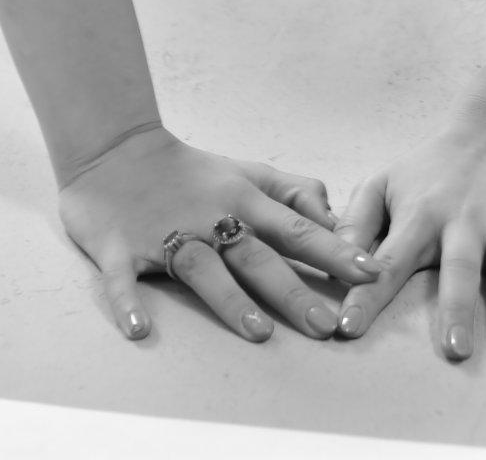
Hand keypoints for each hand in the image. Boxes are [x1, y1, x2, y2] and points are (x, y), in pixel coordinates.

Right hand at [57, 123, 387, 341]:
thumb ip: (292, 193)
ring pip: (202, 268)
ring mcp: (165, 233)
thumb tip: (337, 220)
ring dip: (229, 300)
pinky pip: (124, 279)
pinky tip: (140, 330)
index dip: (334, 251)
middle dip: (293, 290)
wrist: (117, 152)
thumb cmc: (192, 171)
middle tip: (325, 325)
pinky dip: (130, 303)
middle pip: (257, 256)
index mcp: (244, 200)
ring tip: (257, 332)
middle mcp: (211, 218)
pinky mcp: (120, 248)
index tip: (368, 273)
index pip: (297, 228)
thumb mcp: (247, 172)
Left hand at [330, 115, 485, 359]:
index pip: (388, 260)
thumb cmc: (430, 168)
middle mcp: (463, 220)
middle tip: (455, 349)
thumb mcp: (383, 181)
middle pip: (459, 268)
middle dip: (457, 307)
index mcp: (420, 215)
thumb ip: (355, 221)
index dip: (366, 293)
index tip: (348, 328)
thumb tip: (335, 265)